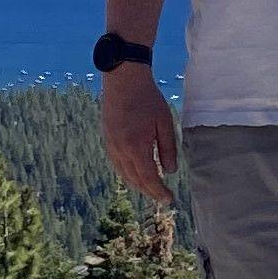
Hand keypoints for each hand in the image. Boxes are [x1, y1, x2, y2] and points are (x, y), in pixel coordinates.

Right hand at [100, 62, 179, 203]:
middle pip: (135, 181)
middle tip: (163, 195)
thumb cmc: (148, 99)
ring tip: (152, 186)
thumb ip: (168, 149)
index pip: (149, 179)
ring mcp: (111, 146)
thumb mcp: (165, 123)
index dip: (159, 192)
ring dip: (138, 184)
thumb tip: (169, 171)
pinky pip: (117, 164)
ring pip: (124, 174)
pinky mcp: (107, 139)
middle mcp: (121, 151)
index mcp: (136, 148)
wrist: (123, 80)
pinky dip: (128, 173)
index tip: (169, 199)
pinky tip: (137, 171)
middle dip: (149, 191)